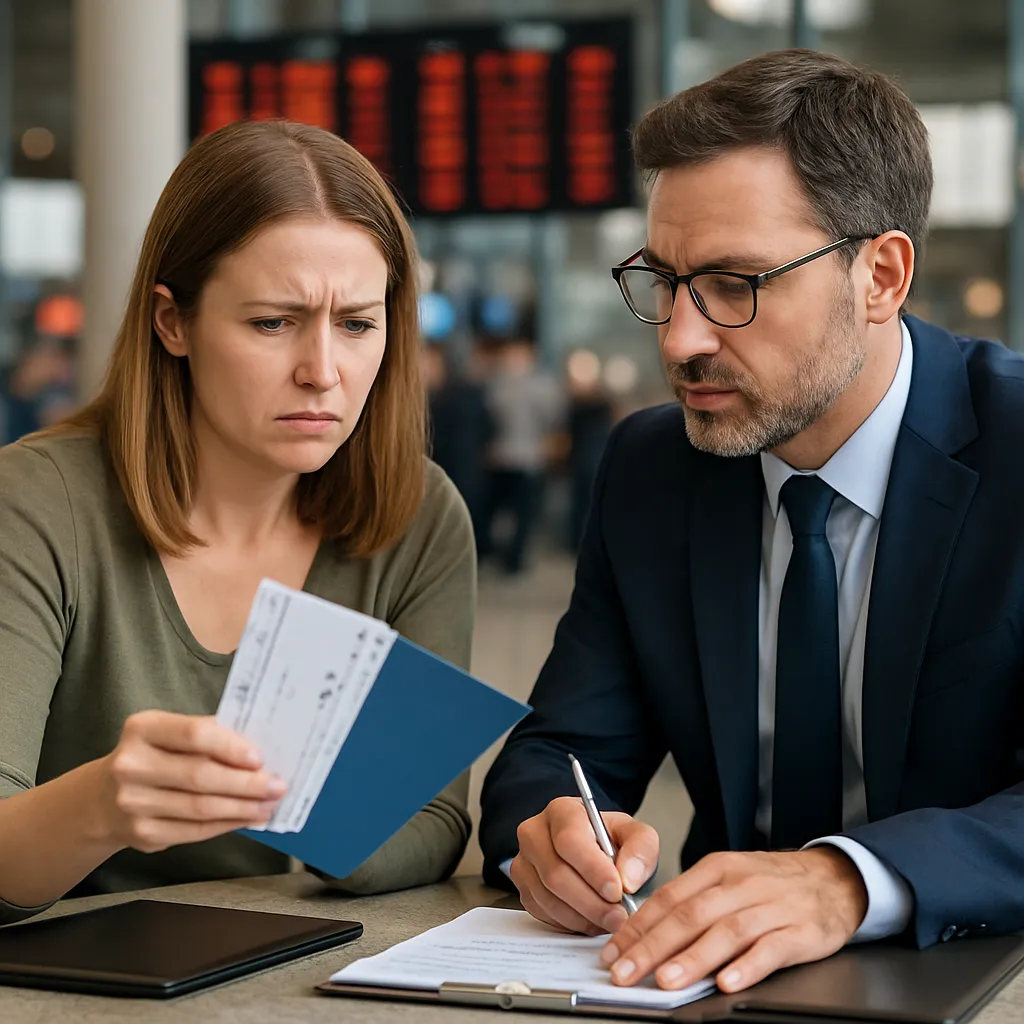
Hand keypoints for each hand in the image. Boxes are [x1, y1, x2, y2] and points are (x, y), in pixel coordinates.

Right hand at [100, 711, 286, 852]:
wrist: (101, 799)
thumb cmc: (152, 757)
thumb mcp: (168, 734)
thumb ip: (206, 735)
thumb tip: (258, 747)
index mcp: (142, 729)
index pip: (193, 735)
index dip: (230, 747)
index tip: (260, 757)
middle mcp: (131, 765)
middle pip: (200, 776)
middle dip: (246, 783)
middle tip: (277, 785)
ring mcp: (134, 803)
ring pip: (200, 808)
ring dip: (242, 807)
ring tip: (269, 803)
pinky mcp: (142, 834)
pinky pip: (195, 831)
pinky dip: (227, 825)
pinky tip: (248, 818)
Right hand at [510, 796, 658, 936]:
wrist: (591, 849)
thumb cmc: (610, 840)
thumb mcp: (635, 834)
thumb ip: (641, 848)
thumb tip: (628, 878)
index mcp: (561, 811)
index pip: (569, 840)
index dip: (592, 869)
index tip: (617, 891)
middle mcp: (534, 833)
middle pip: (555, 873)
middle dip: (591, 902)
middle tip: (619, 917)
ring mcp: (524, 862)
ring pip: (548, 898)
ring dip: (583, 917)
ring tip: (609, 920)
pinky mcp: (522, 889)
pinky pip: (543, 913)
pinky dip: (571, 923)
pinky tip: (591, 919)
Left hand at [601, 848, 867, 992]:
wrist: (833, 878)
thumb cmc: (771, 883)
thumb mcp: (728, 879)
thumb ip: (692, 902)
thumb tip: (645, 933)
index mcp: (716, 869)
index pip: (668, 897)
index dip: (638, 926)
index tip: (613, 952)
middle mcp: (740, 884)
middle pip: (690, 915)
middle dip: (652, 946)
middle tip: (625, 971)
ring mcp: (770, 907)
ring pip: (725, 932)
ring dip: (693, 958)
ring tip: (666, 980)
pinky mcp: (800, 931)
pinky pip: (771, 949)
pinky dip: (748, 966)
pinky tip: (728, 982)